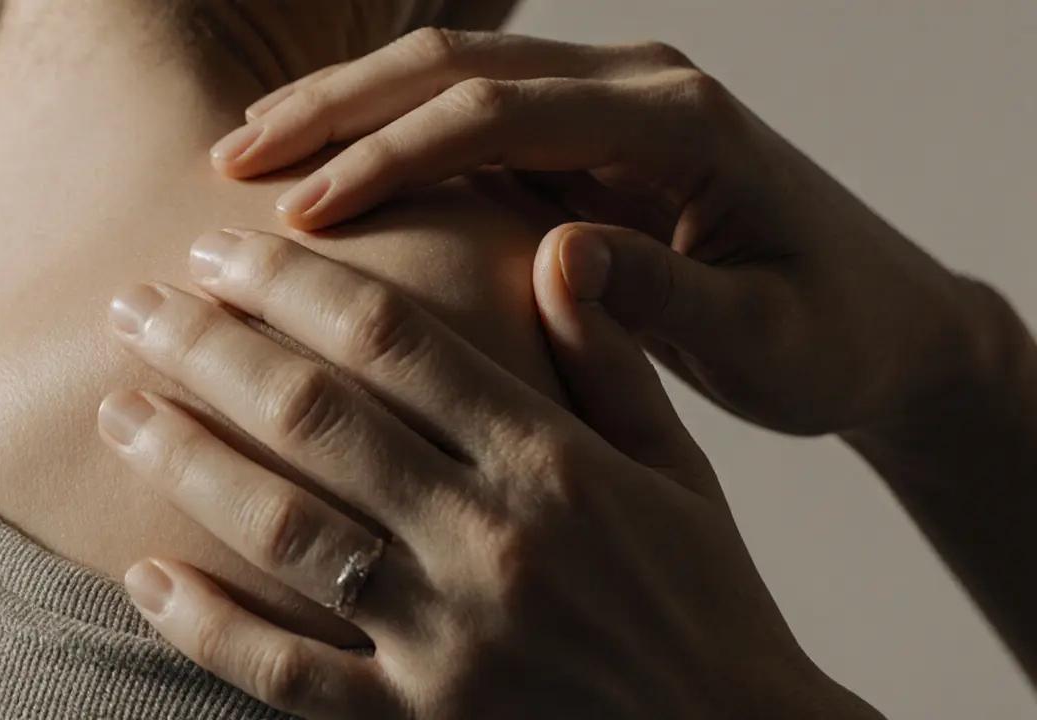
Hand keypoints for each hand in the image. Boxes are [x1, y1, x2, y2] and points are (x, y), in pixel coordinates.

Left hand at [97, 228, 877, 717]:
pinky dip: (208, 624)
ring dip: (190, 463)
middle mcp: (492, 540)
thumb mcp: (677, 467)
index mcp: (552, 462)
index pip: (396, 341)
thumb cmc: (700, 593)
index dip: (295, 283)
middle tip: (133, 305)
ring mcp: (449, 640)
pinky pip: (287, 674)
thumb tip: (553, 245)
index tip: (224, 245)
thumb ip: (609, 359)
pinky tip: (144, 576)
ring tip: (120, 412)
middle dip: (210, 349)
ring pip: (286, 533)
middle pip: (318, 419)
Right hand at [211, 29, 980, 436]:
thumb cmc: (833, 335)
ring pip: (453, 80)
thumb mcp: (768, 338)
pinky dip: (389, 141)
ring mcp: (612, 106)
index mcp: (683, 123)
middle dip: (339, 110)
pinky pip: (472, 123)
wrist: (883, 319)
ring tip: (247, 157)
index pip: (505, 115)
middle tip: (230, 162)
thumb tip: (560, 258)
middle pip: (460, 69)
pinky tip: (322, 178)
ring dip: (349, 113)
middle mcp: (641, 89)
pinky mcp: (590, 141)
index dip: (392, 157)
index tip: (298, 214)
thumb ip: (669, 297)